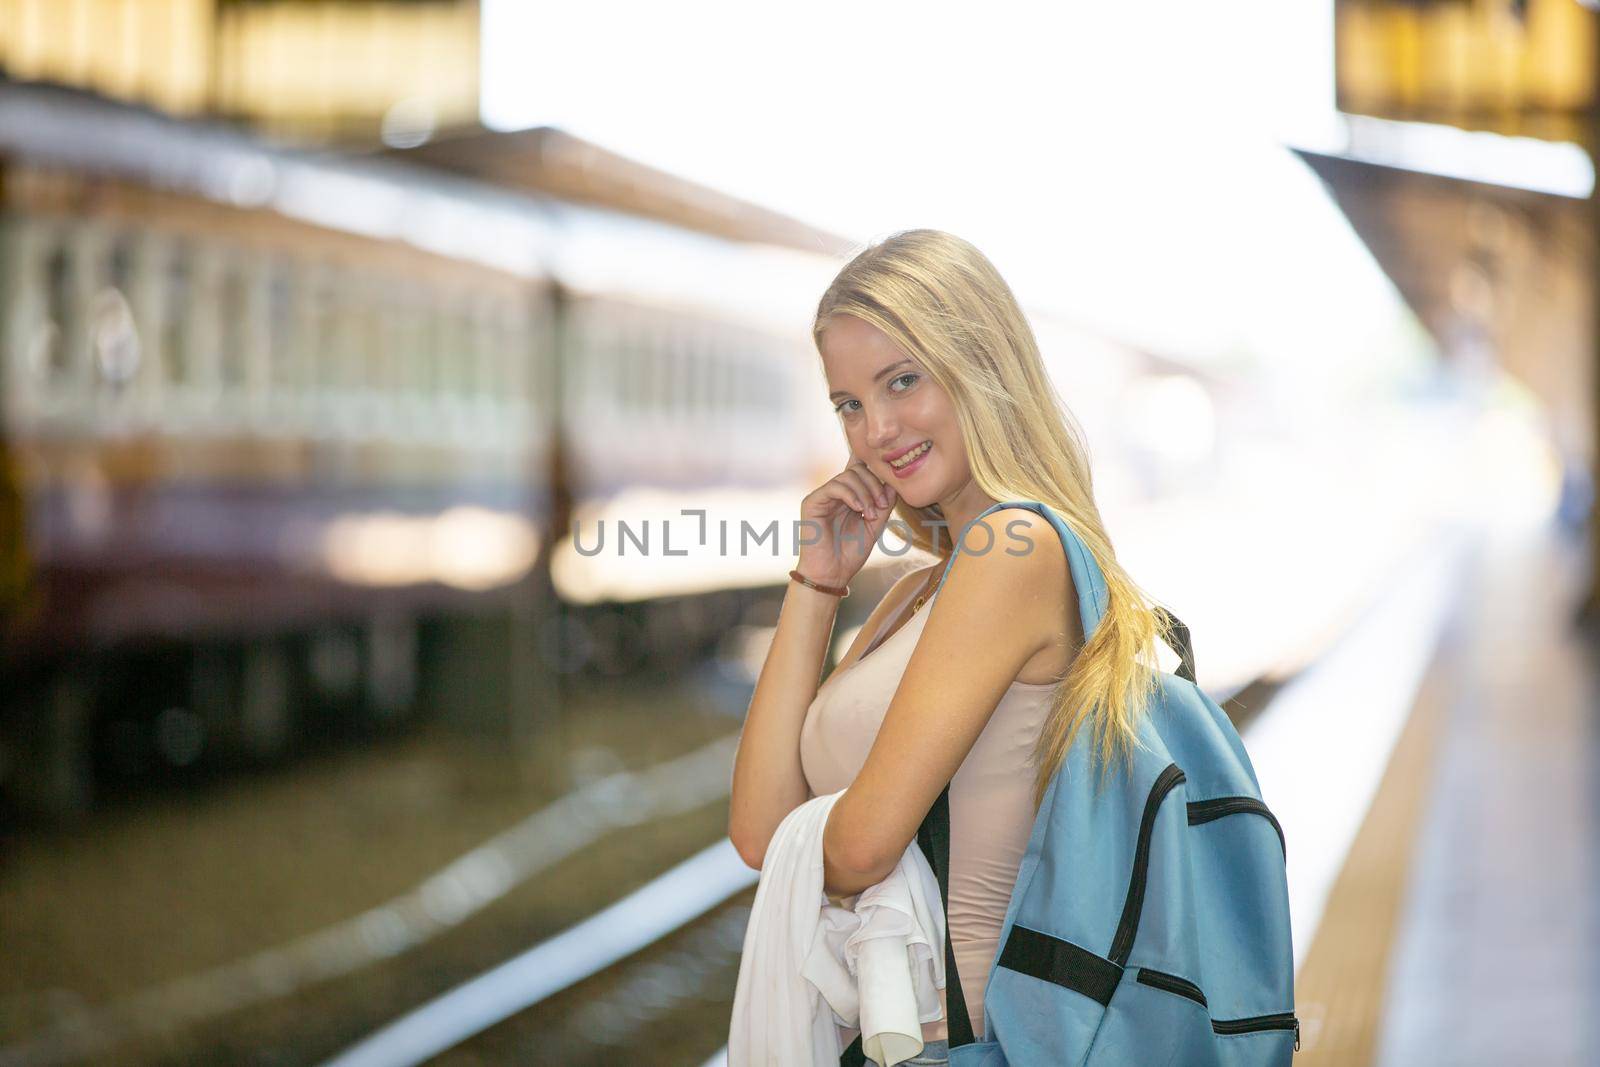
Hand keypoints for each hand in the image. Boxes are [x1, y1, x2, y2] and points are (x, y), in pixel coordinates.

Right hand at [795, 459, 898, 588]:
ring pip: (847, 476)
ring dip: (865, 493)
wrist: (832, 574)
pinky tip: (859, 509)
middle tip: (883, 505)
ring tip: (871, 514)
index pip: (859, 470)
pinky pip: (834, 487)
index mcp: (849, 497)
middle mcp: (835, 493)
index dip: (873, 467)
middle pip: (857, 469)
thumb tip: (894, 484)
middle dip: (875, 484)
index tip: (890, 482)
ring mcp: (823, 496)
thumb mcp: (875, 526)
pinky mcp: (812, 502)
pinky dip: (851, 495)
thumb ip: (884, 505)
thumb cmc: (851, 553)